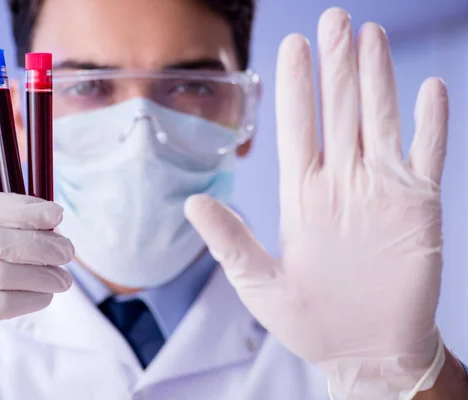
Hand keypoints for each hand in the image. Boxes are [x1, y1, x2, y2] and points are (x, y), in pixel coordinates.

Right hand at [0, 193, 73, 399]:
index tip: (55, 214)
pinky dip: (31, 298)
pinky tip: (43, 298)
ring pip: (5, 273)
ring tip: (62, 279)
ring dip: (44, 275)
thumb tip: (47, 226)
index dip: (24, 208)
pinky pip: (2, 303)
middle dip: (42, 245)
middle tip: (67, 252)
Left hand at [186, 7, 448, 399]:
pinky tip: (430, 90)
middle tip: (334, 18)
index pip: (297, 126)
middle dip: (336, 66)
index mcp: (301, 193)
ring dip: (377, 79)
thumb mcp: (259, 282)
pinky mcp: (418, 206)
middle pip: (338, 111)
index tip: (293, 46)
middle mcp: (341, 182)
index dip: (297, 86)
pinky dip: (430, 124)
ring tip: (371, 36)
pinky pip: (427, 156)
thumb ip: (230, 240)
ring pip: (380, 120)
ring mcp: (381, 189)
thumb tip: (193, 203)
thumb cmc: (309, 321)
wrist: (363, 351)